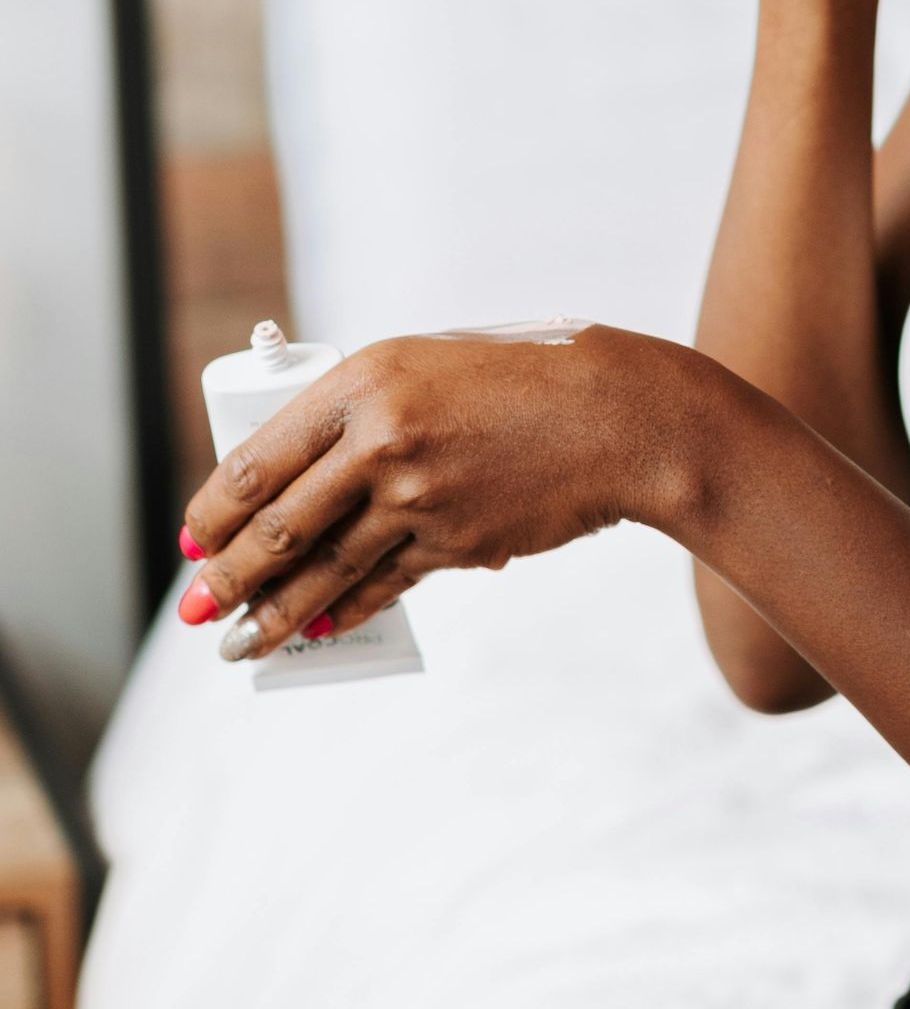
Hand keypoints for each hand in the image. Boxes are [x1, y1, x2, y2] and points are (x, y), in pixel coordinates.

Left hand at [177, 326, 696, 657]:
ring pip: (322, 570)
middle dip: (226, 578)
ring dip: (273, 615)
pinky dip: (344, 611)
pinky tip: (320, 626)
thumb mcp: (432, 365)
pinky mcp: (453, 543)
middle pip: (278, 526)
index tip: (194, 536)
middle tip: (199, 607)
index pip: (260, 457)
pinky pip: (381, 586)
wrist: (616, 416)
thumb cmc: (526, 379)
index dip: (215, 508)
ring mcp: (417, 497)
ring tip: (239, 644)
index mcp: (366, 379)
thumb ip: (368, 410)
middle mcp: (382, 437)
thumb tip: (301, 476)